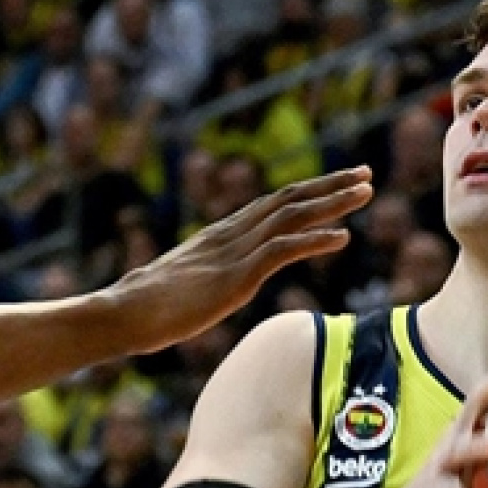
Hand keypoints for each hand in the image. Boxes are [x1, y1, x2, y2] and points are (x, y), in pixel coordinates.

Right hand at [110, 167, 374, 353]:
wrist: (122, 314)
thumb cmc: (151, 308)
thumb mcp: (194, 286)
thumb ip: (214, 277)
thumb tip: (223, 283)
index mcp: (224, 235)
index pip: (274, 205)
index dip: (310, 192)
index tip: (341, 181)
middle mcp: (232, 235)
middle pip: (289, 200)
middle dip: (330, 185)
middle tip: (366, 172)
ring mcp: (234, 253)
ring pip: (291, 217)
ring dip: (332, 203)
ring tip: (365, 192)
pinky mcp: (235, 277)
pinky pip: (281, 251)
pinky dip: (314, 241)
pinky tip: (344, 237)